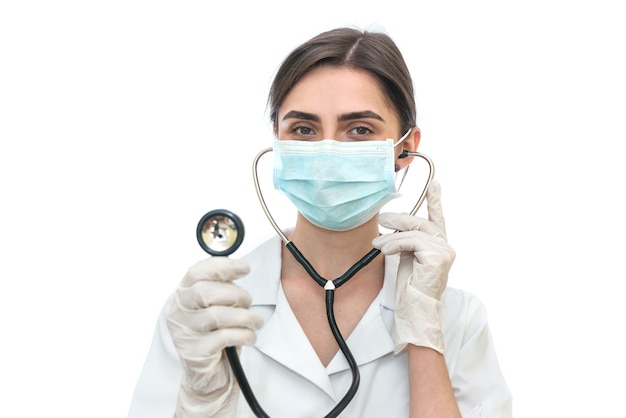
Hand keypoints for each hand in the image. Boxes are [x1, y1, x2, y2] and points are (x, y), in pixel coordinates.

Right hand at [166, 257, 262, 417]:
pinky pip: (224, 337)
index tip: (244, 268)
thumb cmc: (216, 334)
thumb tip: (239, 268)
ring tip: (254, 322)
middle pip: (206, 292)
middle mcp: (179, 311)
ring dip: (244, 317)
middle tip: (247, 303)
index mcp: (183, 294)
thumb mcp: (219, 305)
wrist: (210, 373)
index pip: (197, 272)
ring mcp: (184, 333)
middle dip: (235, 295)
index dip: (222, 267)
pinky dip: (244, 334)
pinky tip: (249, 336)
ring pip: (217, 315)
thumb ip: (223, 287)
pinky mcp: (194, 353)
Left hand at [372, 179, 454, 353]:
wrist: (415, 313)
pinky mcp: (437, 257)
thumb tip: (395, 222)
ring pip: (414, 230)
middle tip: (381, 219)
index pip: (437, 219)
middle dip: (399, 219)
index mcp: (439, 247)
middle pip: (421, 222)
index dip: (435, 200)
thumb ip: (406, 241)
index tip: (435, 184)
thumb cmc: (409, 290)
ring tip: (377, 244)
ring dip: (392, 235)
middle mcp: (445, 248)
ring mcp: (444, 252)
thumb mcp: (406, 259)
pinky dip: (394, 243)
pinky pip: (411, 241)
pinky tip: (384, 250)